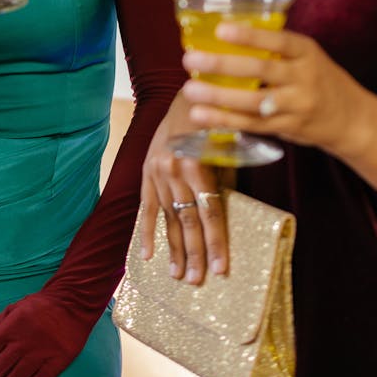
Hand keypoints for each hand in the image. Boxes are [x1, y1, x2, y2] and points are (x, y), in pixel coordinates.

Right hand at [139, 90, 228, 287]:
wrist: (186, 95)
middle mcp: (174, 170)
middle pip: (187, 220)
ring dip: (173, 248)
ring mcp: (157, 172)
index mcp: (197, 163)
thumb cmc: (215, 120)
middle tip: (197, 281)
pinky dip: (146, 232)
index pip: (209, 212)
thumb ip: (227, 178)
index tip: (221, 269)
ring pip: (167, 218)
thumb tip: (230, 212)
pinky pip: (146, 207)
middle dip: (194, 253)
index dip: (216, 242)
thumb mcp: (228, 145)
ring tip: (178, 275)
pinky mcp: (146, 171)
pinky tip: (147, 255)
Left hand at [183, 22, 372, 160]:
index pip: (277, 41)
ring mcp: (296, 105)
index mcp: (306, 52)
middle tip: (191, 60)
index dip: (249, 37)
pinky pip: (252, 124)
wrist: (353, 119)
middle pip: (260, 71)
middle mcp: (303, 78)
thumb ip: (277, 50)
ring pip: (252, 102)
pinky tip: (202, 116)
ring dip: (218, 97)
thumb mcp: (308, 56)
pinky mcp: (288, 128)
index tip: (220, 30)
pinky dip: (226, 121)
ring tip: (190, 91)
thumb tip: (227, 35)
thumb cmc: (321, 79)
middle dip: (222, 66)